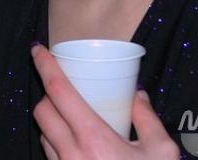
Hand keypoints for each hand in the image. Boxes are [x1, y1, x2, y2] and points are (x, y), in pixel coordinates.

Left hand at [31, 44, 178, 159]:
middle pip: (42, 109)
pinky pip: (49, 156)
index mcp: (93, 138)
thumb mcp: (161, 154)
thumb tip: (138, 95)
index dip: (44, 65)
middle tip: (65, 91)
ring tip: (72, 120)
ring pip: (42, 134)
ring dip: (51, 122)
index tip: (37, 49)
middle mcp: (71, 153)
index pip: (57, 90)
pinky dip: (55, 145)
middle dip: (49, 96)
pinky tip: (74, 147)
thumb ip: (148, 119)